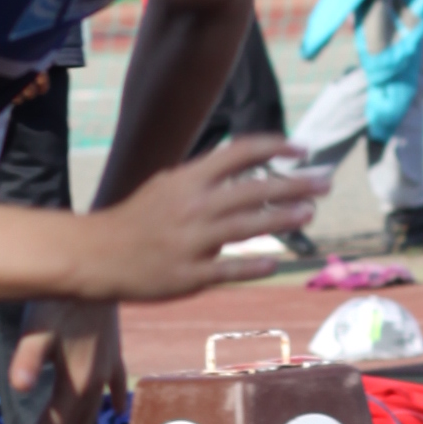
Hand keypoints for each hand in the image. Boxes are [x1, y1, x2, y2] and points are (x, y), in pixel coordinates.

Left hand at [7, 299, 122, 423]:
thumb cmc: (61, 298)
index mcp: (76, 381)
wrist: (99, 270)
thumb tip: (17, 386)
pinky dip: (114, 400)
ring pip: (94, 411)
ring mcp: (107, 366)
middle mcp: (95, 380)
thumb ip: (28, 358)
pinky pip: (115, 384)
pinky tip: (116, 411)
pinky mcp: (113, 350)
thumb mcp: (37, 326)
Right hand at [85, 136, 322, 303]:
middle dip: (294, 185)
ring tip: (309, 214)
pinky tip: (277, 262)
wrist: (96, 256)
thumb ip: (204, 177)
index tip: (303, 150)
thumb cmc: (136, 219)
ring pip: (247, 227)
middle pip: (253, 190)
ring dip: (282, 219)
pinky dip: (254, 265)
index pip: (240, 152)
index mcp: (187, 179)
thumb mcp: (166, 185)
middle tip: (326, 183)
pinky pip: (229, 269)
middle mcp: (192, 206)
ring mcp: (191, 242)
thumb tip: (243, 164)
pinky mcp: (188, 276)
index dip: (275, 148)